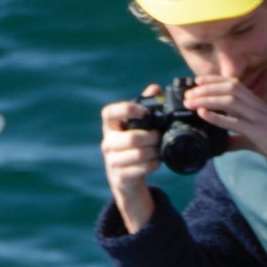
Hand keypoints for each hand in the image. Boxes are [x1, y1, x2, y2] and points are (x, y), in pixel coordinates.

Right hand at [101, 95, 164, 234]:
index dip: (126, 110)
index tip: (144, 111)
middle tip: (159, 135)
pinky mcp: (120, 177)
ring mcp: (112, 161)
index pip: (109, 113)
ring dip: (154, 152)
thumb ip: (146, 105)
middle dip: (151, 137)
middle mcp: (107, 142)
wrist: (125, 177)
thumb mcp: (137, 125)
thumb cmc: (133, 144)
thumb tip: (155, 89)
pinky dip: (153, 164)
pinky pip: (140, 169)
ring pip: (138, 155)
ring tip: (159, 149)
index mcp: (110, 125)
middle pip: (132, 138)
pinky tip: (156, 161)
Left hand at [180, 74, 266, 160]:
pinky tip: (204, 114)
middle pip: (227, 87)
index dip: (213, 79)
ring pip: (228, 100)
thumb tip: (221, 146)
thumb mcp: (250, 137)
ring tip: (191, 104)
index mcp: (253, 101)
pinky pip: (234, 120)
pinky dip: (217, 116)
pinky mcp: (255, 129)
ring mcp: (255, 115)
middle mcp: (254, 103)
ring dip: (207, 100)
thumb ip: (235, 139)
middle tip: (188, 95)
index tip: (197, 81)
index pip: (231, 83)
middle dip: (206, 89)